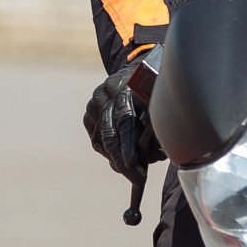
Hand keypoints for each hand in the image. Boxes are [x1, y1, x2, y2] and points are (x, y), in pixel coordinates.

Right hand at [83, 59, 162, 185]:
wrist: (138, 70)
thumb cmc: (154, 87)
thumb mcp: (158, 97)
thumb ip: (155, 120)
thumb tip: (154, 153)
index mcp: (125, 86)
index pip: (124, 119)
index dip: (128, 144)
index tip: (133, 163)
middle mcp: (105, 94)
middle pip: (110, 132)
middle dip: (121, 158)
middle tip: (136, 177)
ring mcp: (94, 103)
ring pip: (101, 139)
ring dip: (115, 158)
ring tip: (130, 172)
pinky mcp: (89, 112)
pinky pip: (96, 138)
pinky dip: (107, 151)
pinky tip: (118, 161)